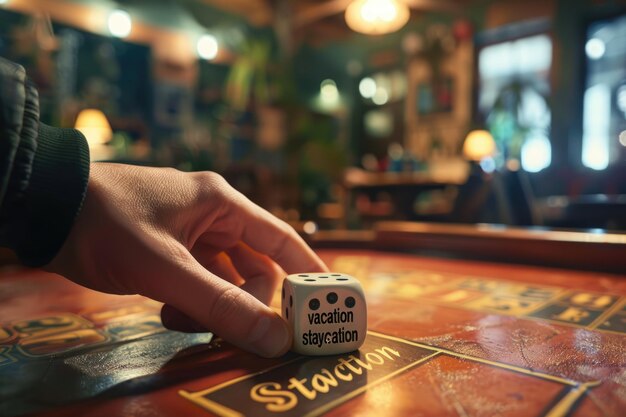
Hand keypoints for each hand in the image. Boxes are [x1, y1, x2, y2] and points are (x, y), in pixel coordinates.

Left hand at [47, 163, 327, 356]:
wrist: (43, 208)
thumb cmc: (107, 224)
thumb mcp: (165, 269)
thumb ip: (219, 305)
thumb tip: (276, 340)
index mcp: (221, 203)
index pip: (280, 238)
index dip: (308, 270)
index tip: (331, 300)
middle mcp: (212, 215)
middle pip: (253, 266)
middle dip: (244, 301)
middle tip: (235, 330)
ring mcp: (189, 233)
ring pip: (224, 278)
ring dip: (213, 306)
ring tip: (184, 320)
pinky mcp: (169, 249)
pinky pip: (198, 282)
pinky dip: (191, 303)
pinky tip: (167, 313)